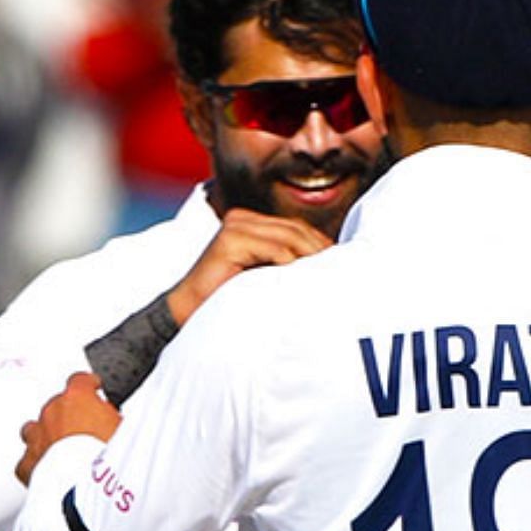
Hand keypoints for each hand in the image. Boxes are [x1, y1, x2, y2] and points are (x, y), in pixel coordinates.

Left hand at [16, 372, 120, 484]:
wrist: (86, 489)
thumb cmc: (109, 458)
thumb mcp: (126, 429)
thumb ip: (117, 419)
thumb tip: (120, 421)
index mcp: (77, 399)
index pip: (80, 381)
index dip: (88, 386)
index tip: (93, 390)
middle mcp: (52, 414)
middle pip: (56, 406)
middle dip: (69, 417)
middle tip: (86, 432)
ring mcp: (36, 438)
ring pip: (34, 430)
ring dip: (47, 436)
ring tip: (62, 450)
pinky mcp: (27, 464)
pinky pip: (27, 460)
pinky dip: (36, 464)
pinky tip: (48, 471)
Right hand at [165, 208, 331, 325]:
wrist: (189, 311)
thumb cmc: (229, 297)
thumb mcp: (264, 274)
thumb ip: (287, 262)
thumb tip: (329, 263)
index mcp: (251, 221)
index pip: (297, 227)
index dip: (320, 244)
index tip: (341, 264)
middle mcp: (243, 218)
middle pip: (295, 229)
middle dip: (320, 250)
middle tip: (341, 271)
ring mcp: (235, 226)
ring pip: (288, 238)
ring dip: (311, 257)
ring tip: (326, 276)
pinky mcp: (230, 240)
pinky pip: (273, 250)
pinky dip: (291, 265)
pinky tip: (302, 280)